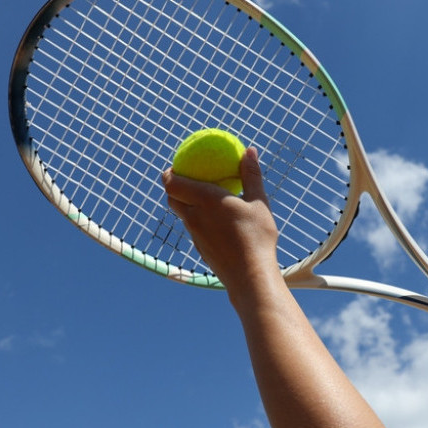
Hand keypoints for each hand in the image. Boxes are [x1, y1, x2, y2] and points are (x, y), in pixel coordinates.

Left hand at [161, 147, 279, 292]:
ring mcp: (195, 235)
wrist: (250, 276)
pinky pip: (192, 229)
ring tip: (200, 199)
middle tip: (185, 179)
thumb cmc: (257, 237)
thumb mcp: (259, 202)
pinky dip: (195, 220)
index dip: (169, 173)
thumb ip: (251, 175)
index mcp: (205, 200)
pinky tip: (214, 222)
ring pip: (181, 215)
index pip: (173, 183)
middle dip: (173, 187)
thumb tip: (250, 151)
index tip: (175, 166)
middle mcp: (194, 216)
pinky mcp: (200, 248)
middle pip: (171, 198)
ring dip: (184, 204)